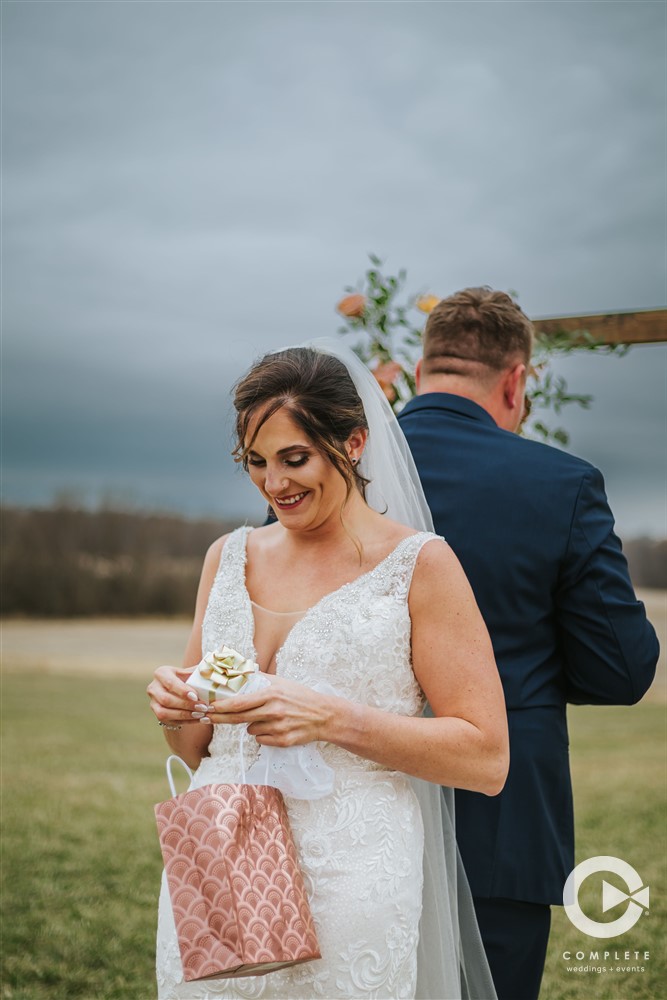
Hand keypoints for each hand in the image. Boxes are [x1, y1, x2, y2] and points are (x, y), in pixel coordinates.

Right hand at [146, 665, 211, 727]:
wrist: (177, 689)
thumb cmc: (186, 678)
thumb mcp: (189, 672)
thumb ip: (198, 672)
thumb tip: (210, 671)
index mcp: (161, 673)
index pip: (170, 683)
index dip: (182, 691)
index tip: (196, 696)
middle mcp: (153, 688)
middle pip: (166, 700)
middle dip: (186, 705)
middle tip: (202, 707)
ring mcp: (153, 703)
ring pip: (164, 713)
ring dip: (184, 715)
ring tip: (200, 714)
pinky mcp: (158, 714)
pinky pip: (169, 721)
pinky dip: (185, 721)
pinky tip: (198, 719)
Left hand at [204, 675, 336, 746]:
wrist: (324, 716)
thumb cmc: (300, 697)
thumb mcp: (281, 683)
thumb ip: (259, 680)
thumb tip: (238, 674)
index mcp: (271, 694)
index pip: (240, 702)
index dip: (222, 706)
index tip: (209, 707)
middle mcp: (273, 711)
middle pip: (239, 719)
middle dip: (221, 718)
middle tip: (209, 718)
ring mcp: (278, 727)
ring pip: (250, 730)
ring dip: (252, 725)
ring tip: (267, 718)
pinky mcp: (283, 741)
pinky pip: (261, 740)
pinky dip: (263, 735)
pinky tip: (275, 727)